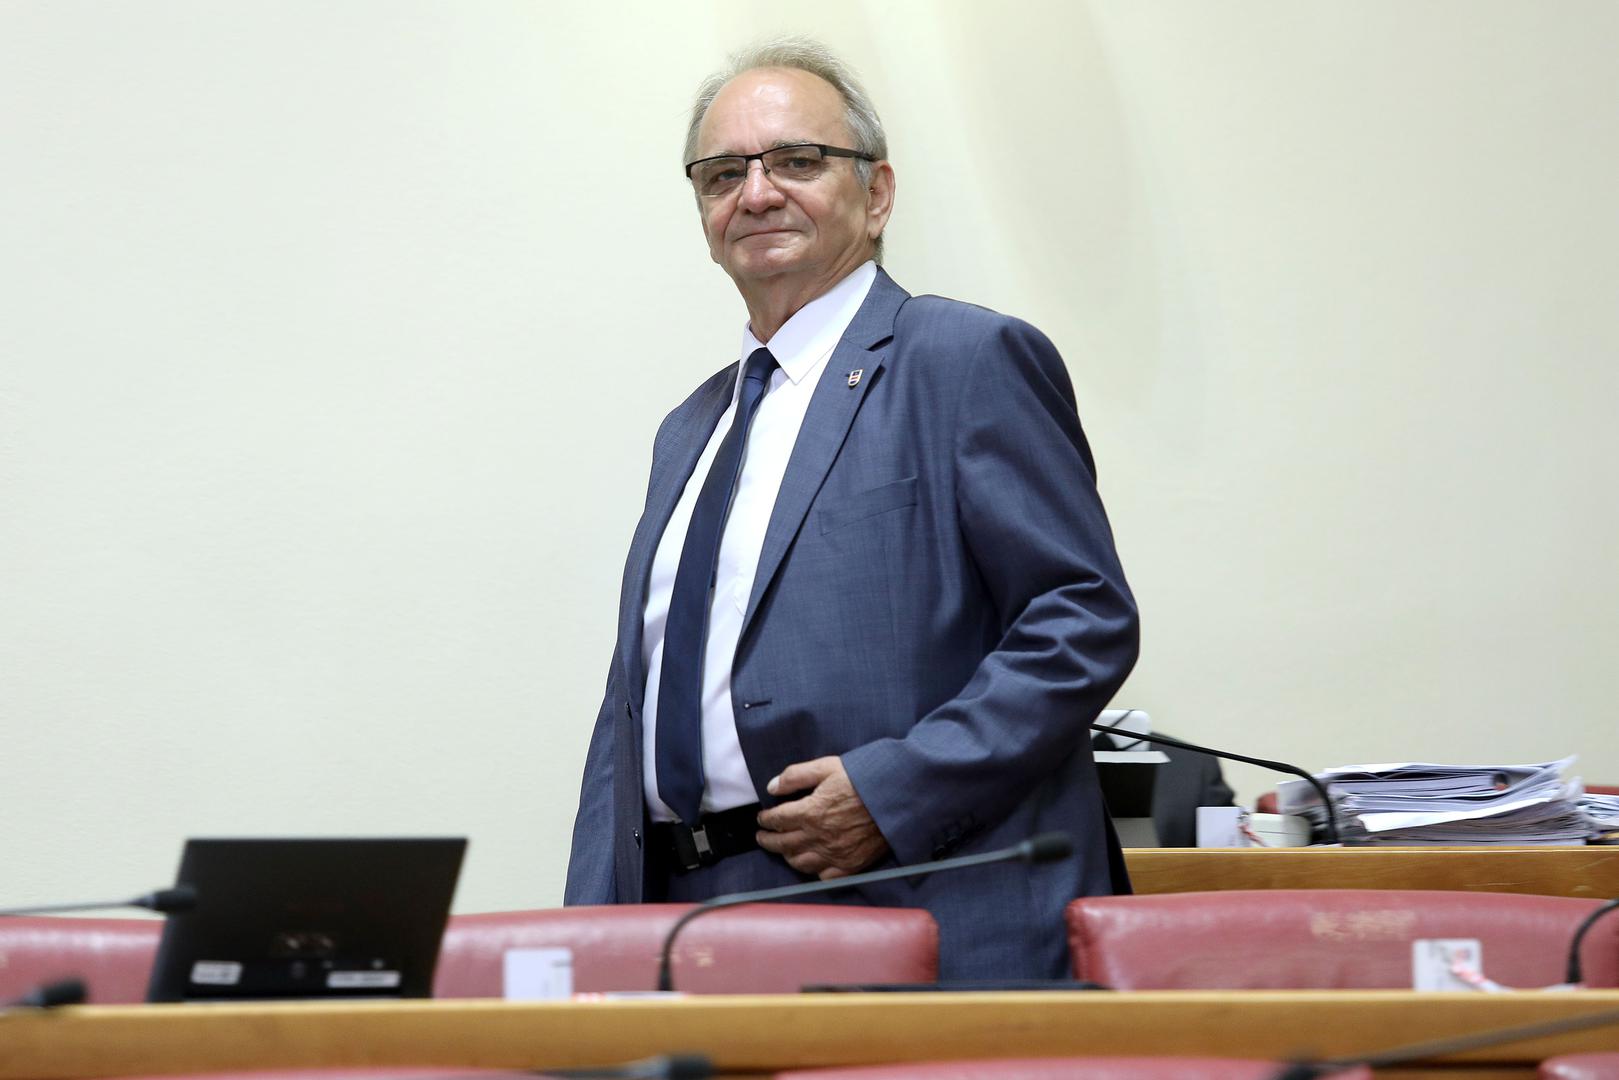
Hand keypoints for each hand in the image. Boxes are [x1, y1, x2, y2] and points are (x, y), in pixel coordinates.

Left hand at [755, 756, 888, 879]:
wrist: (897, 796)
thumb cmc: (864, 778)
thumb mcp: (827, 766)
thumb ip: (796, 776)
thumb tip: (772, 787)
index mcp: (811, 812)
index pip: (777, 820)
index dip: (766, 819)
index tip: (762, 818)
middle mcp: (819, 837)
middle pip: (783, 844)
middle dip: (768, 840)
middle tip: (762, 837)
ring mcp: (835, 854)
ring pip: (800, 862)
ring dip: (787, 856)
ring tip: (783, 850)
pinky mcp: (851, 865)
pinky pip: (824, 875)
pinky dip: (813, 871)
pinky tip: (811, 864)